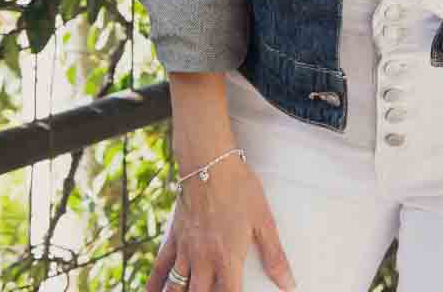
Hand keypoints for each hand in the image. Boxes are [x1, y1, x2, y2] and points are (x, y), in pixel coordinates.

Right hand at [145, 160, 295, 291]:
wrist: (210, 163)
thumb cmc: (240, 188)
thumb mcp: (264, 220)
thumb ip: (275, 255)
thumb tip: (289, 283)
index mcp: (228, 258)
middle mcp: (204, 260)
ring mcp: (185, 251)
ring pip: (176, 289)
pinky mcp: (173, 239)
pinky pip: (159, 268)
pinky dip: (153, 286)